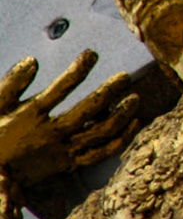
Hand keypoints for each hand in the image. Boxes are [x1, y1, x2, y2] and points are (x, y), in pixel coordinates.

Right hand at [0, 51, 140, 186]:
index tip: (92, 54)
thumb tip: (33, 60)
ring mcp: (62, 151)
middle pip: (88, 110)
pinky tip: (134, 123)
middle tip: (125, 76)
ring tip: (135, 98)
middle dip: (109, 91)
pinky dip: (121, 139)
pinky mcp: (69, 164)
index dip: (78, 70)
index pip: (60, 89)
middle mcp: (50, 133)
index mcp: (31, 116)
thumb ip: (12, 83)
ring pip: (100, 133)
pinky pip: (101, 153)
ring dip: (121, 115)